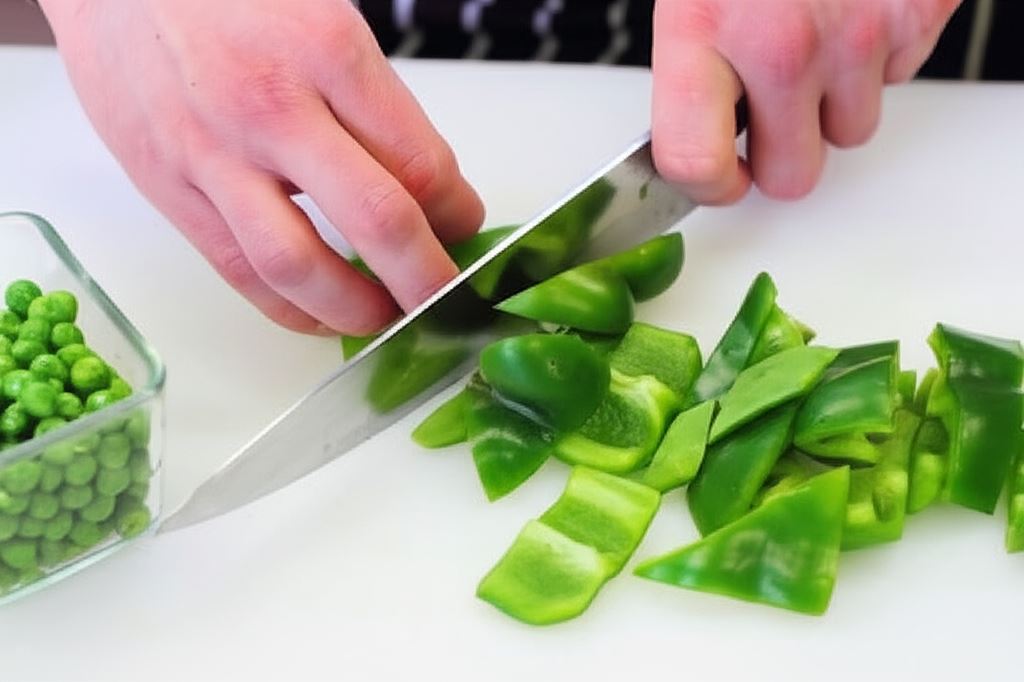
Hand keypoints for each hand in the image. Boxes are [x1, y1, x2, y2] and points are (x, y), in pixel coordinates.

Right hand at [40, 0, 484, 334]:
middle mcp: (273, 108)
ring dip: (357, 310)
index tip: (465, 225)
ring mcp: (215, 156)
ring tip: (386, 319)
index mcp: (328, 51)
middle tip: (448, 299)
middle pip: (377, 222)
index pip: (420, 163)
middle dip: (428, 279)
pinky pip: (238, 272)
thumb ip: (372, 99)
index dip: (457, 213)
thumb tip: (425, 181)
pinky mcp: (169, 189)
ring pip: (300, 267)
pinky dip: (290, 309)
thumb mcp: (322, 14)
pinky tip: (321, 314)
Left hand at [651, 0, 961, 202]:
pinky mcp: (919, 12)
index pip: (695, 164)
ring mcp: (861, 33)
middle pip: (793, 177)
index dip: (705, 187)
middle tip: (768, 119)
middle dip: (781, 156)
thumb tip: (691, 133)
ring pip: (854, 132)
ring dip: (832, 105)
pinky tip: (852, 9)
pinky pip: (900, 75)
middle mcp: (783, 44)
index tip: (717, 178)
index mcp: (703, 31)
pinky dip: (877, 56)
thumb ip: (690, 65)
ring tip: (814, 42)